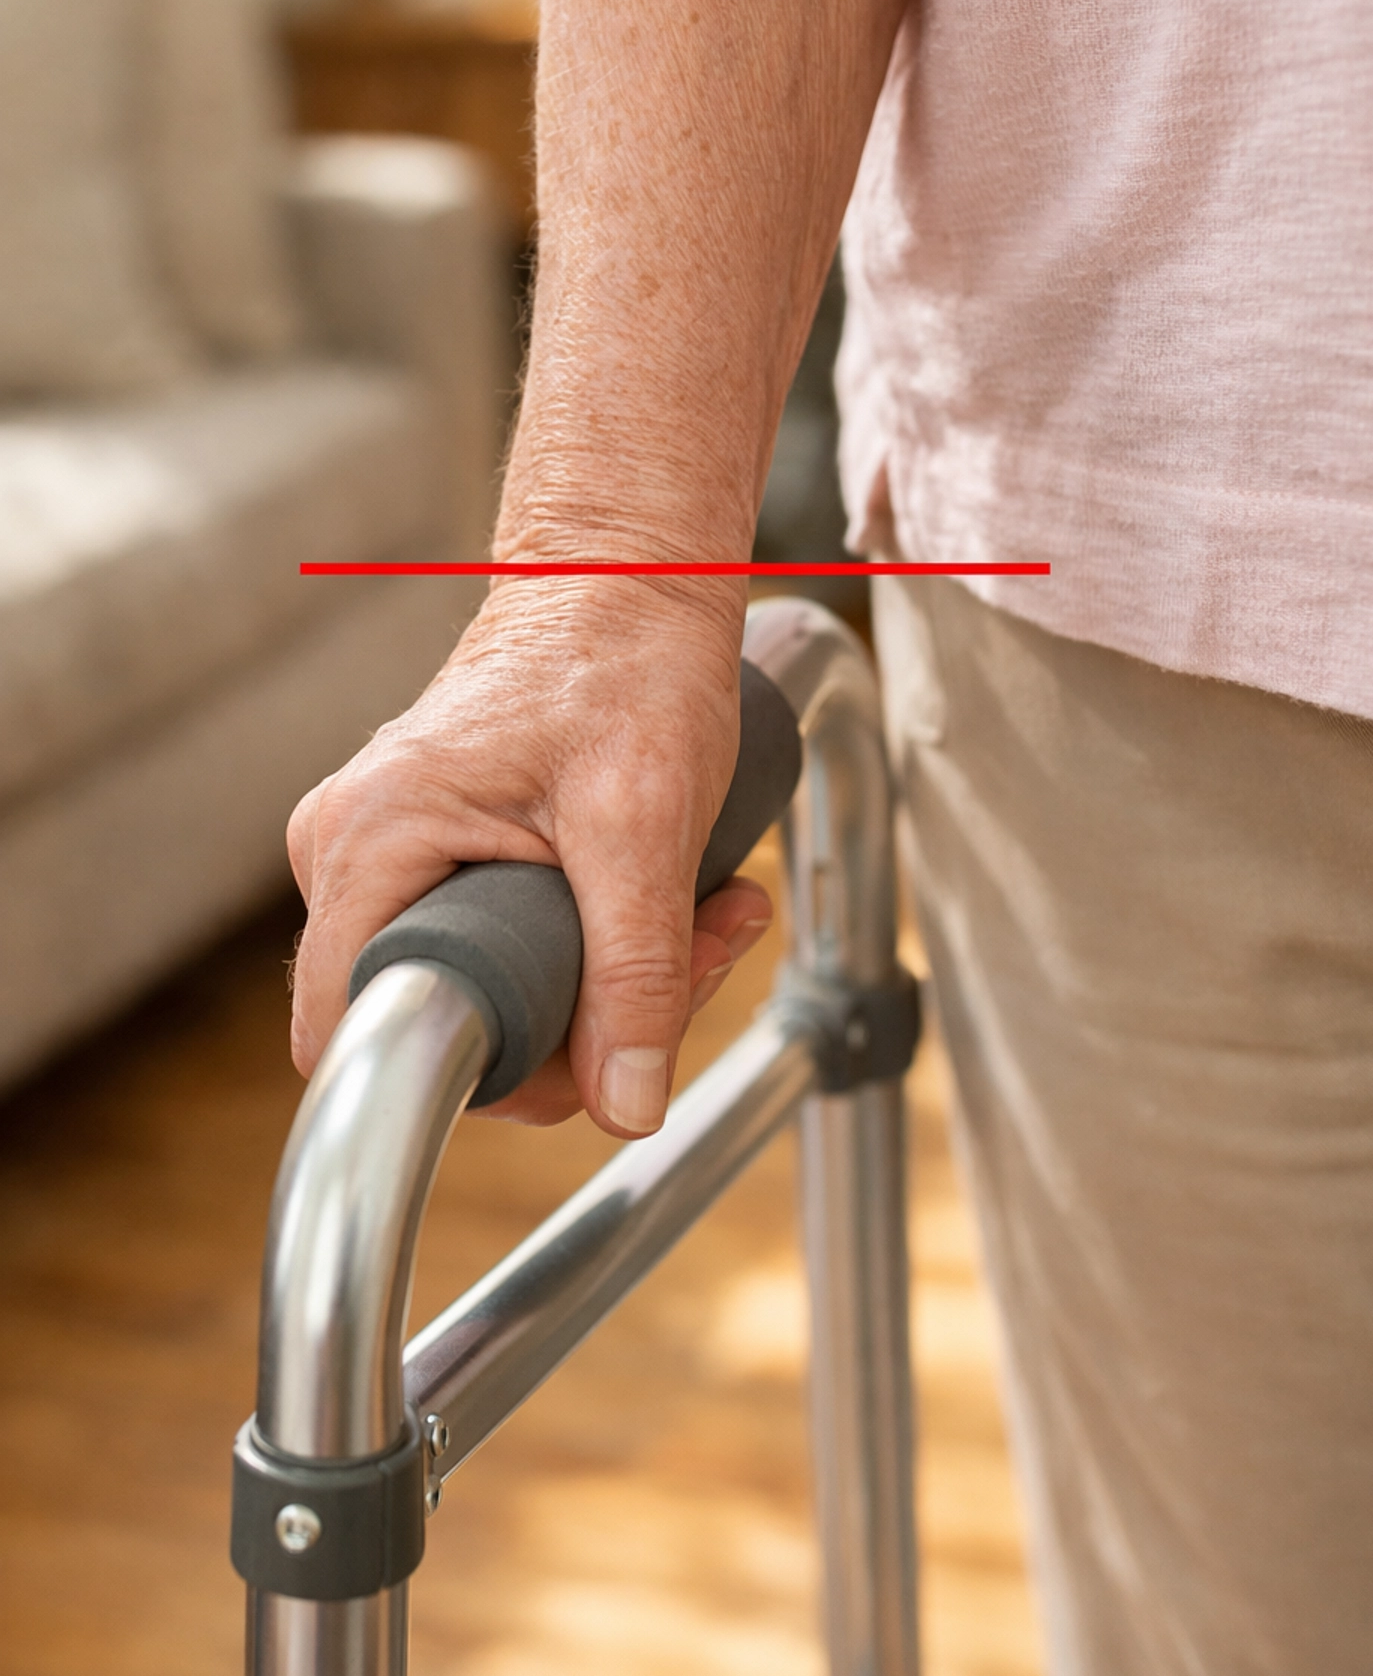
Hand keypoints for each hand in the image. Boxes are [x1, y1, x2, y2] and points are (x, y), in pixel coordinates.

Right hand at [286, 575, 773, 1133]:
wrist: (633, 572)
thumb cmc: (625, 656)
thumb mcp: (644, 819)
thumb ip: (634, 968)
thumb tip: (623, 1104)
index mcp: (368, 841)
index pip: (362, 1033)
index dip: (483, 1070)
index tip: (601, 1039)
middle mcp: (354, 854)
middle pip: (450, 1021)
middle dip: (593, 1021)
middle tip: (700, 953)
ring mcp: (395, 856)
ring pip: (500, 993)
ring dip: (620, 984)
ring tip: (714, 915)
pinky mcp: (444, 855)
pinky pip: (514, 949)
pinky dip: (606, 945)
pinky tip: (686, 905)